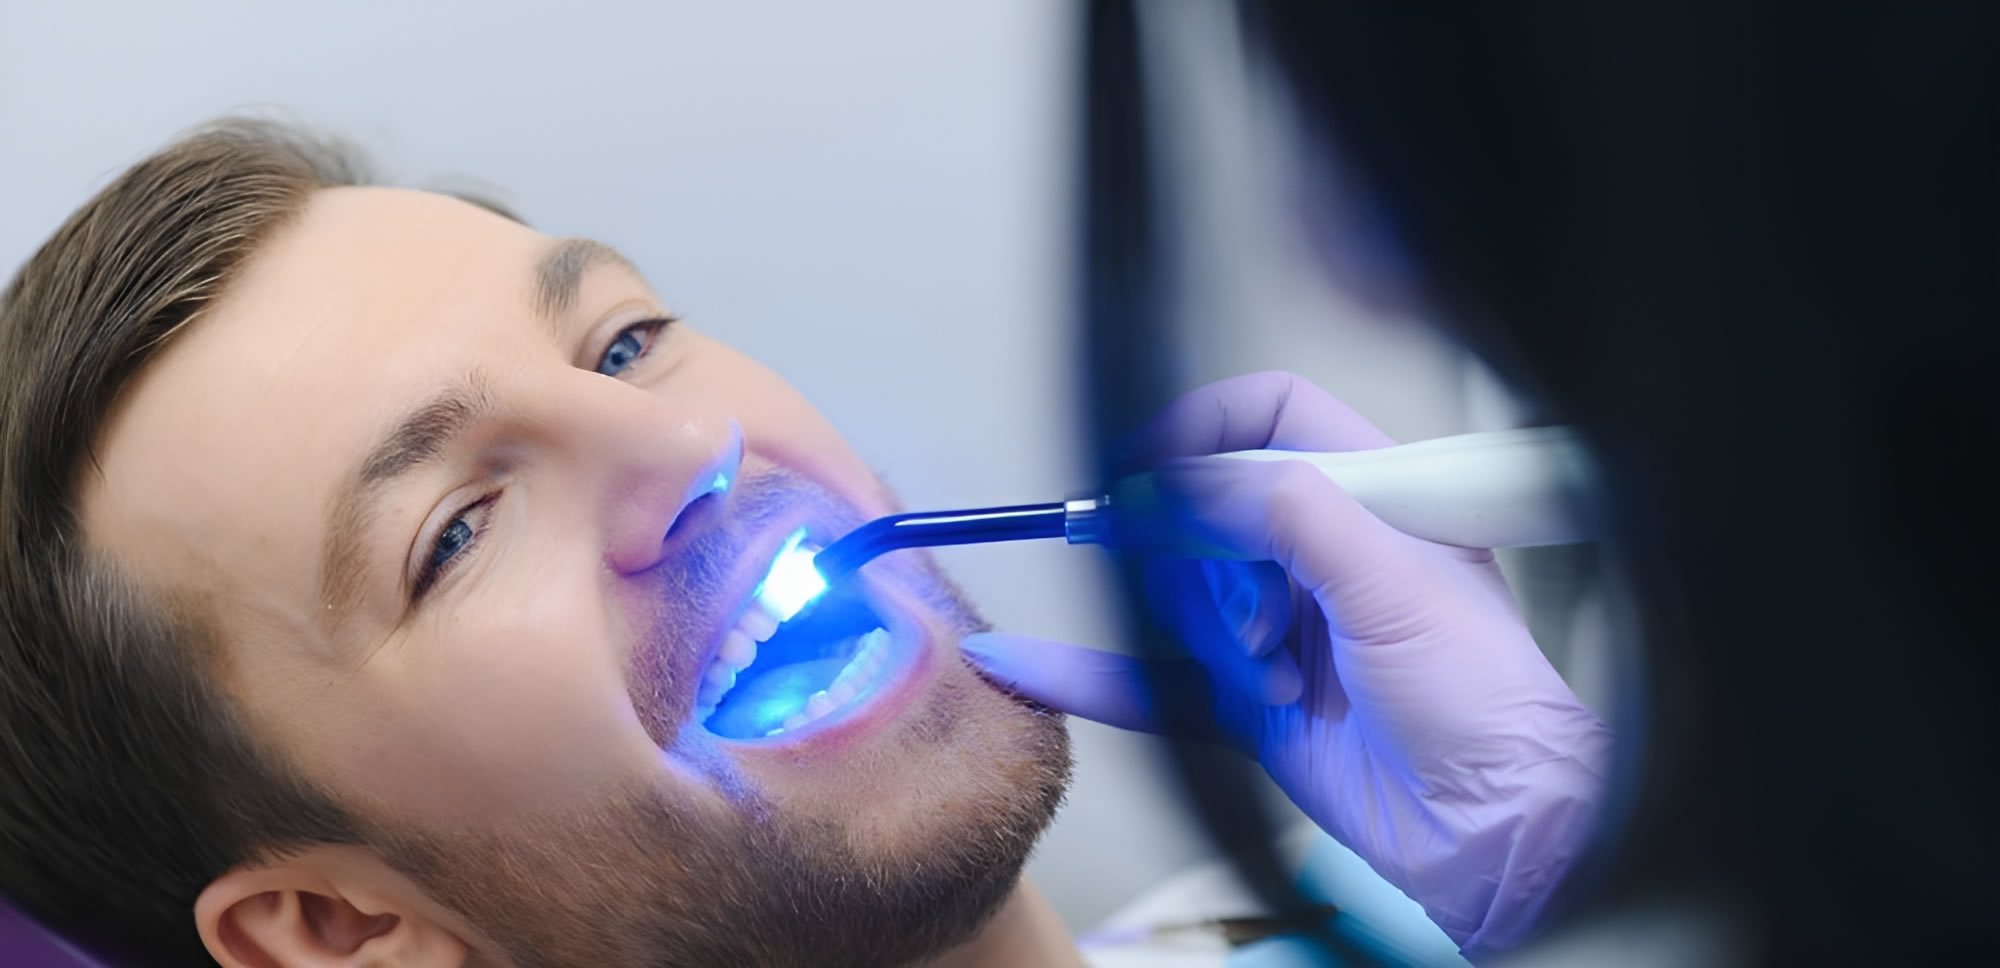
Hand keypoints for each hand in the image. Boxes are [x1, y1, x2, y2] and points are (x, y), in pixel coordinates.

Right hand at [962, 372, 1611, 956]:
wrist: (1494, 826)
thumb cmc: (1485, 697)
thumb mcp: (1390, 578)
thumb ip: (1285, 511)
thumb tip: (1182, 478)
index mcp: (1367, 493)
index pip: (1265, 418)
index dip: (1202, 430)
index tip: (1150, 467)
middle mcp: (1316, 551)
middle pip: (1203, 510)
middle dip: (1207, 558)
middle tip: (1249, 608)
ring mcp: (1277, 626)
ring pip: (1181, 595)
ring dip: (1211, 636)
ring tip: (1273, 674)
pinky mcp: (1247, 700)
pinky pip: (1152, 679)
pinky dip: (1092, 673)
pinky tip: (1028, 662)